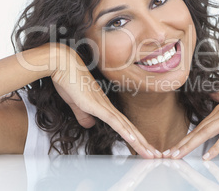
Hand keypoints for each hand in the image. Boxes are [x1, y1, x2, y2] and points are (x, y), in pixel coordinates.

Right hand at [50, 44, 160, 158]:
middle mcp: (108, 106)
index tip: (144, 148)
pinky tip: (134, 141)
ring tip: (151, 154)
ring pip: (126, 127)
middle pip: (130, 128)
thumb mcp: (76, 103)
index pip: (124, 125)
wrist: (63, 64)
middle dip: (143, 143)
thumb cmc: (68, 80)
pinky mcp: (97, 105)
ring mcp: (104, 106)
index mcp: (104, 106)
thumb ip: (83, 114)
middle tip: (155, 155)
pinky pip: (114, 121)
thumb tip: (89, 124)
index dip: (134, 137)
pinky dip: (125, 132)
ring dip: (139, 142)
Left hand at [166, 69, 218, 159]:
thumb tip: (212, 95)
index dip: (185, 138)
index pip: (198, 127)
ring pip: (205, 133)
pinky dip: (215, 147)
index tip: (174, 148)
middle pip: (197, 131)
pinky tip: (206, 156)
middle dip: (181, 144)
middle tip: (167, 155)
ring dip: (190, 145)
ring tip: (177, 155)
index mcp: (218, 109)